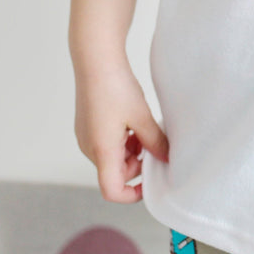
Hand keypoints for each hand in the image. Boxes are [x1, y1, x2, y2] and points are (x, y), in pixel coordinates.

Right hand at [73, 62, 169, 202]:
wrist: (95, 60)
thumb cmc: (115, 87)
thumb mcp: (142, 117)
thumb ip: (155, 142)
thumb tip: (167, 159)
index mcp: (101, 150)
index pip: (112, 190)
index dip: (132, 194)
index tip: (151, 181)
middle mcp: (89, 147)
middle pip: (115, 173)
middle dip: (137, 165)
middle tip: (156, 145)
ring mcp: (86, 136)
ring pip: (112, 157)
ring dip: (132, 151)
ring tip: (147, 130)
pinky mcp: (88, 125)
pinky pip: (107, 143)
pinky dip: (123, 140)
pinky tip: (136, 122)